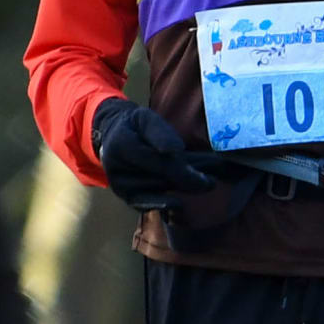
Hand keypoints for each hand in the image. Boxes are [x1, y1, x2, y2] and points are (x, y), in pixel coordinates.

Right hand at [92, 98, 216, 209]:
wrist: (112, 136)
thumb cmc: (135, 126)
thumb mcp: (146, 118)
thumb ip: (160, 132)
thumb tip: (176, 149)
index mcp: (122, 145)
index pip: (158, 162)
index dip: (183, 170)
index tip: (207, 178)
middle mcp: (117, 169)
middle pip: (160, 179)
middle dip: (188, 181)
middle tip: (212, 182)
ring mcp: (120, 186)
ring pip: (157, 192)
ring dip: (181, 189)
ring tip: (204, 184)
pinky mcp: (125, 197)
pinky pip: (147, 204)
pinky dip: (164, 204)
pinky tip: (179, 203)